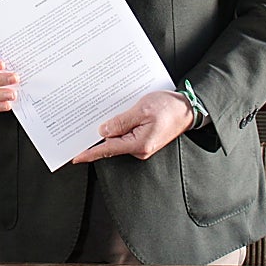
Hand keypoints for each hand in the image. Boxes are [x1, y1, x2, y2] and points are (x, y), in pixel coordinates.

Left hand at [70, 90, 193, 163]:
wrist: (189, 109)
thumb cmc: (169, 108)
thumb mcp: (142, 110)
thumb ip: (121, 122)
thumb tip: (103, 131)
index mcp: (139, 144)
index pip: (108, 150)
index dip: (90, 153)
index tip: (76, 157)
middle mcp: (140, 149)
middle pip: (111, 144)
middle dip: (96, 136)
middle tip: (82, 127)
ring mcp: (142, 145)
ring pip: (118, 138)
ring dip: (108, 129)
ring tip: (99, 117)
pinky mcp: (143, 139)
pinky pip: (125, 135)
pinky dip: (118, 128)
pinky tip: (114, 118)